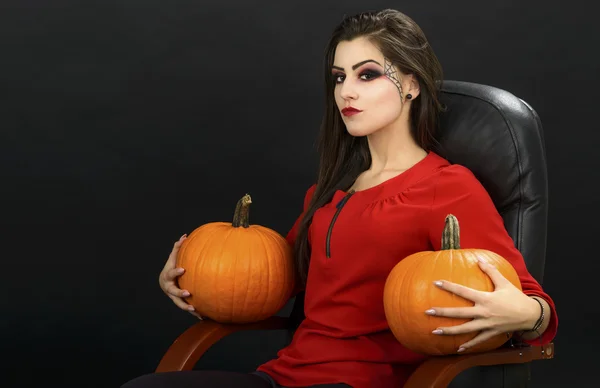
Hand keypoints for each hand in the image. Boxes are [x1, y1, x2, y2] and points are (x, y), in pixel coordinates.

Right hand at [159, 234, 202, 319]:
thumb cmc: (171, 267)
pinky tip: (204, 316)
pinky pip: (187, 308)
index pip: (171, 274)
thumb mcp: (172, 258)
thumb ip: (177, 248)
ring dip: (186, 307)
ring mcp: (173, 297)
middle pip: (173, 292)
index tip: (183, 269)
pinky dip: (194, 313)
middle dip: (179, 293)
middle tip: (187, 293)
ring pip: (179, 304)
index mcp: (167, 277)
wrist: (164, 282)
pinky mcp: (180, 302)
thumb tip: (184, 236)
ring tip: (195, 310)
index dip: (176, 272)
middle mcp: (169, 288)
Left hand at [425, 257, 539, 352]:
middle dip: (442, 313)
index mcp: (485, 298)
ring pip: (465, 329)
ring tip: (434, 332)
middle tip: (427, 312)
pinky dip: (468, 345)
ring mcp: (487, 324)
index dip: (449, 286)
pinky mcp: (491, 333)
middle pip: (459, 313)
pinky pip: (478, 340)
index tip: (436, 283)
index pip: (463, 291)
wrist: (531, 315)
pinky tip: (458, 349)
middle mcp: (483, 312)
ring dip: (449, 331)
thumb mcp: (504, 282)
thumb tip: (479, 260)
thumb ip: (491, 271)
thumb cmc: (516, 297)